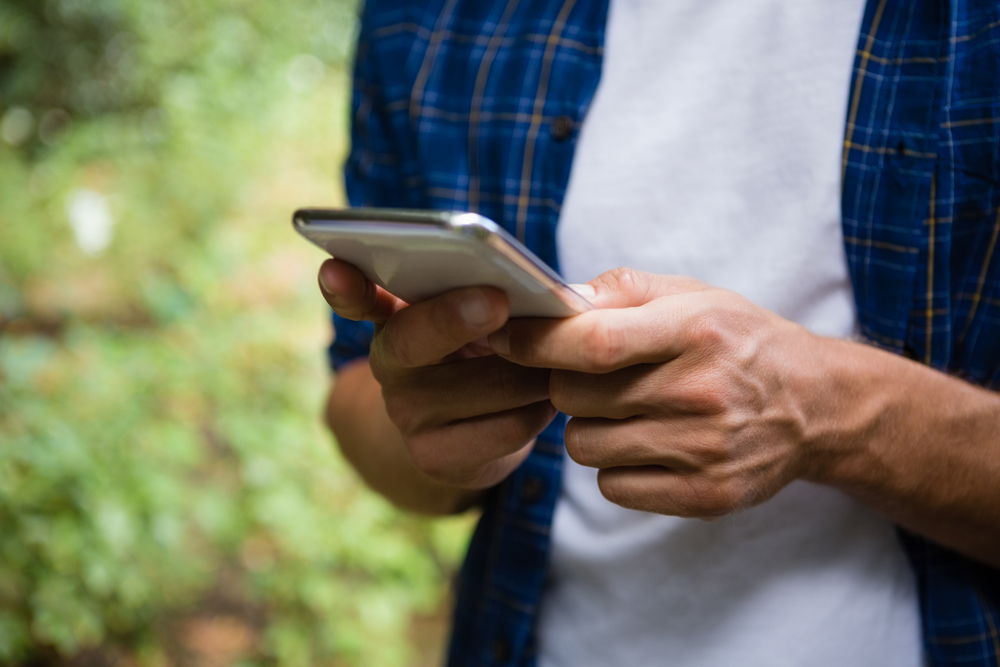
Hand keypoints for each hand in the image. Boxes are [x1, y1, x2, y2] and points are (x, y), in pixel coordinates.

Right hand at [318, 258, 556, 489]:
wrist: (466, 439)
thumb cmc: (481, 356)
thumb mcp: (473, 321)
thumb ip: (483, 292)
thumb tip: (538, 290)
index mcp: (395, 317)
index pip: (360, 298)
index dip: (345, 287)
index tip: (335, 267)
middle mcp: (389, 366)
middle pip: (416, 337)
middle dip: (457, 317)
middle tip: (497, 300)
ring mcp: (407, 416)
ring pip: (486, 383)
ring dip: (535, 367)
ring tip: (561, 355)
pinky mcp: (436, 458)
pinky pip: (509, 426)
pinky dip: (541, 409)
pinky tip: (548, 398)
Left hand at [488, 268, 821, 517]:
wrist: (815, 406)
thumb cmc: (739, 340)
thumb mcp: (693, 295)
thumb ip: (621, 290)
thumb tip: (554, 300)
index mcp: (694, 332)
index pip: (594, 342)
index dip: (536, 342)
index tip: (503, 338)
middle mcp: (700, 392)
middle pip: (575, 397)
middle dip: (566, 383)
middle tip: (595, 376)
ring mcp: (704, 450)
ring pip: (585, 446)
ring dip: (590, 427)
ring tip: (628, 410)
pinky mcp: (705, 494)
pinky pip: (612, 486)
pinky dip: (615, 467)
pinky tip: (648, 444)